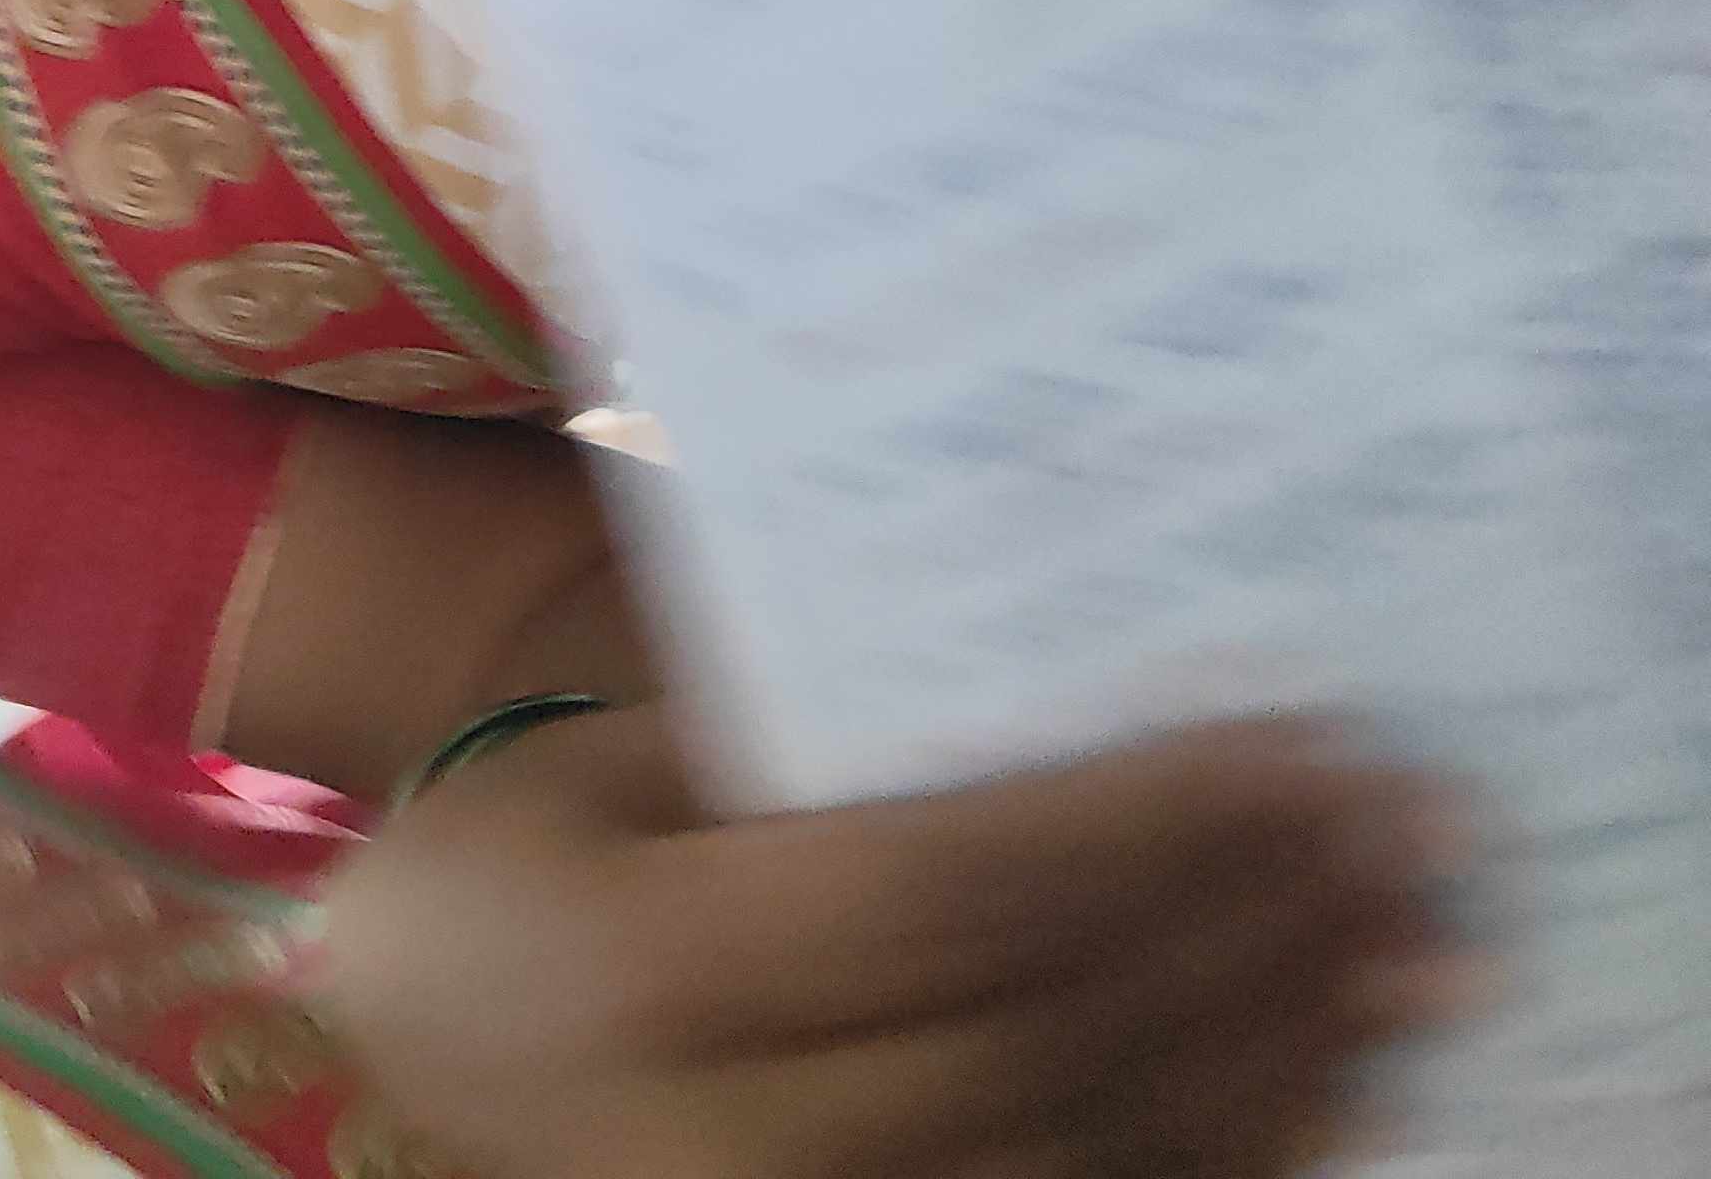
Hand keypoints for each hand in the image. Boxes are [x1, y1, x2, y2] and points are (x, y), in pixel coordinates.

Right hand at [309, 703, 1473, 1178]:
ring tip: (1409, 939)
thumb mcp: (618, 761)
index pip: (948, 894)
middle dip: (1246, 921)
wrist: (418, 1032)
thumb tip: (1108, 695)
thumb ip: (818, 756)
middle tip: (1403, 821)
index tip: (1297, 739)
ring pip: (1096, 1153)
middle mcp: (724, 1138)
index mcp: (641, 967)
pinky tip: (1329, 1070)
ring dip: (1280, 1046)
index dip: (1140, 821)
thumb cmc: (528, 850)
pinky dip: (1231, 1150)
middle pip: (1048, 1031)